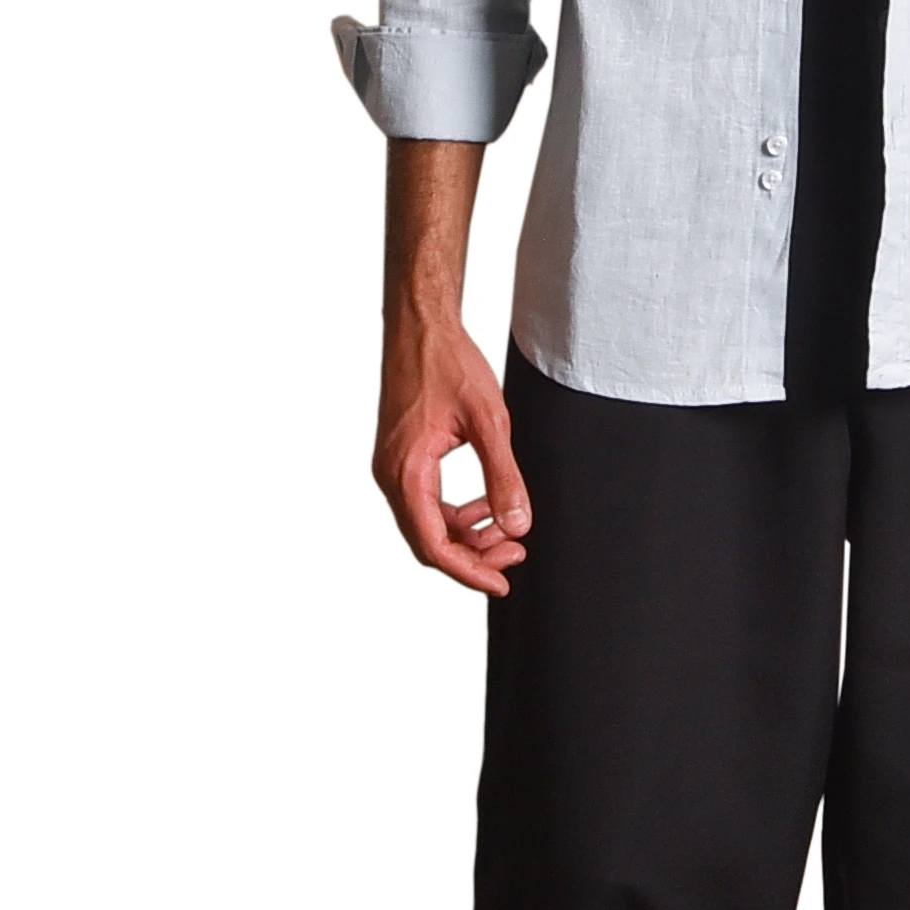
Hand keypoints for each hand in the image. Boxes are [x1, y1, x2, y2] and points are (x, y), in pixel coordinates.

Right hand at [374, 306, 531, 595]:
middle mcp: (391, 475)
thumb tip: (518, 525)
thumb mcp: (489, 421)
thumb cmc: (446, 362)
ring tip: (508, 530)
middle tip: (516, 554)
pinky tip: (485, 506)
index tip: (502, 583)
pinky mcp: (401, 458)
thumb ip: (504, 476)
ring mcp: (393, 467)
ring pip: (428, 524)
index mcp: (406, 471)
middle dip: (473, 556)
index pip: (434, 545)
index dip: (469, 572)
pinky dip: (456, 514)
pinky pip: (425, 502)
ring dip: (467, 535)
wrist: (419, 326)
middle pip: (429, 541)